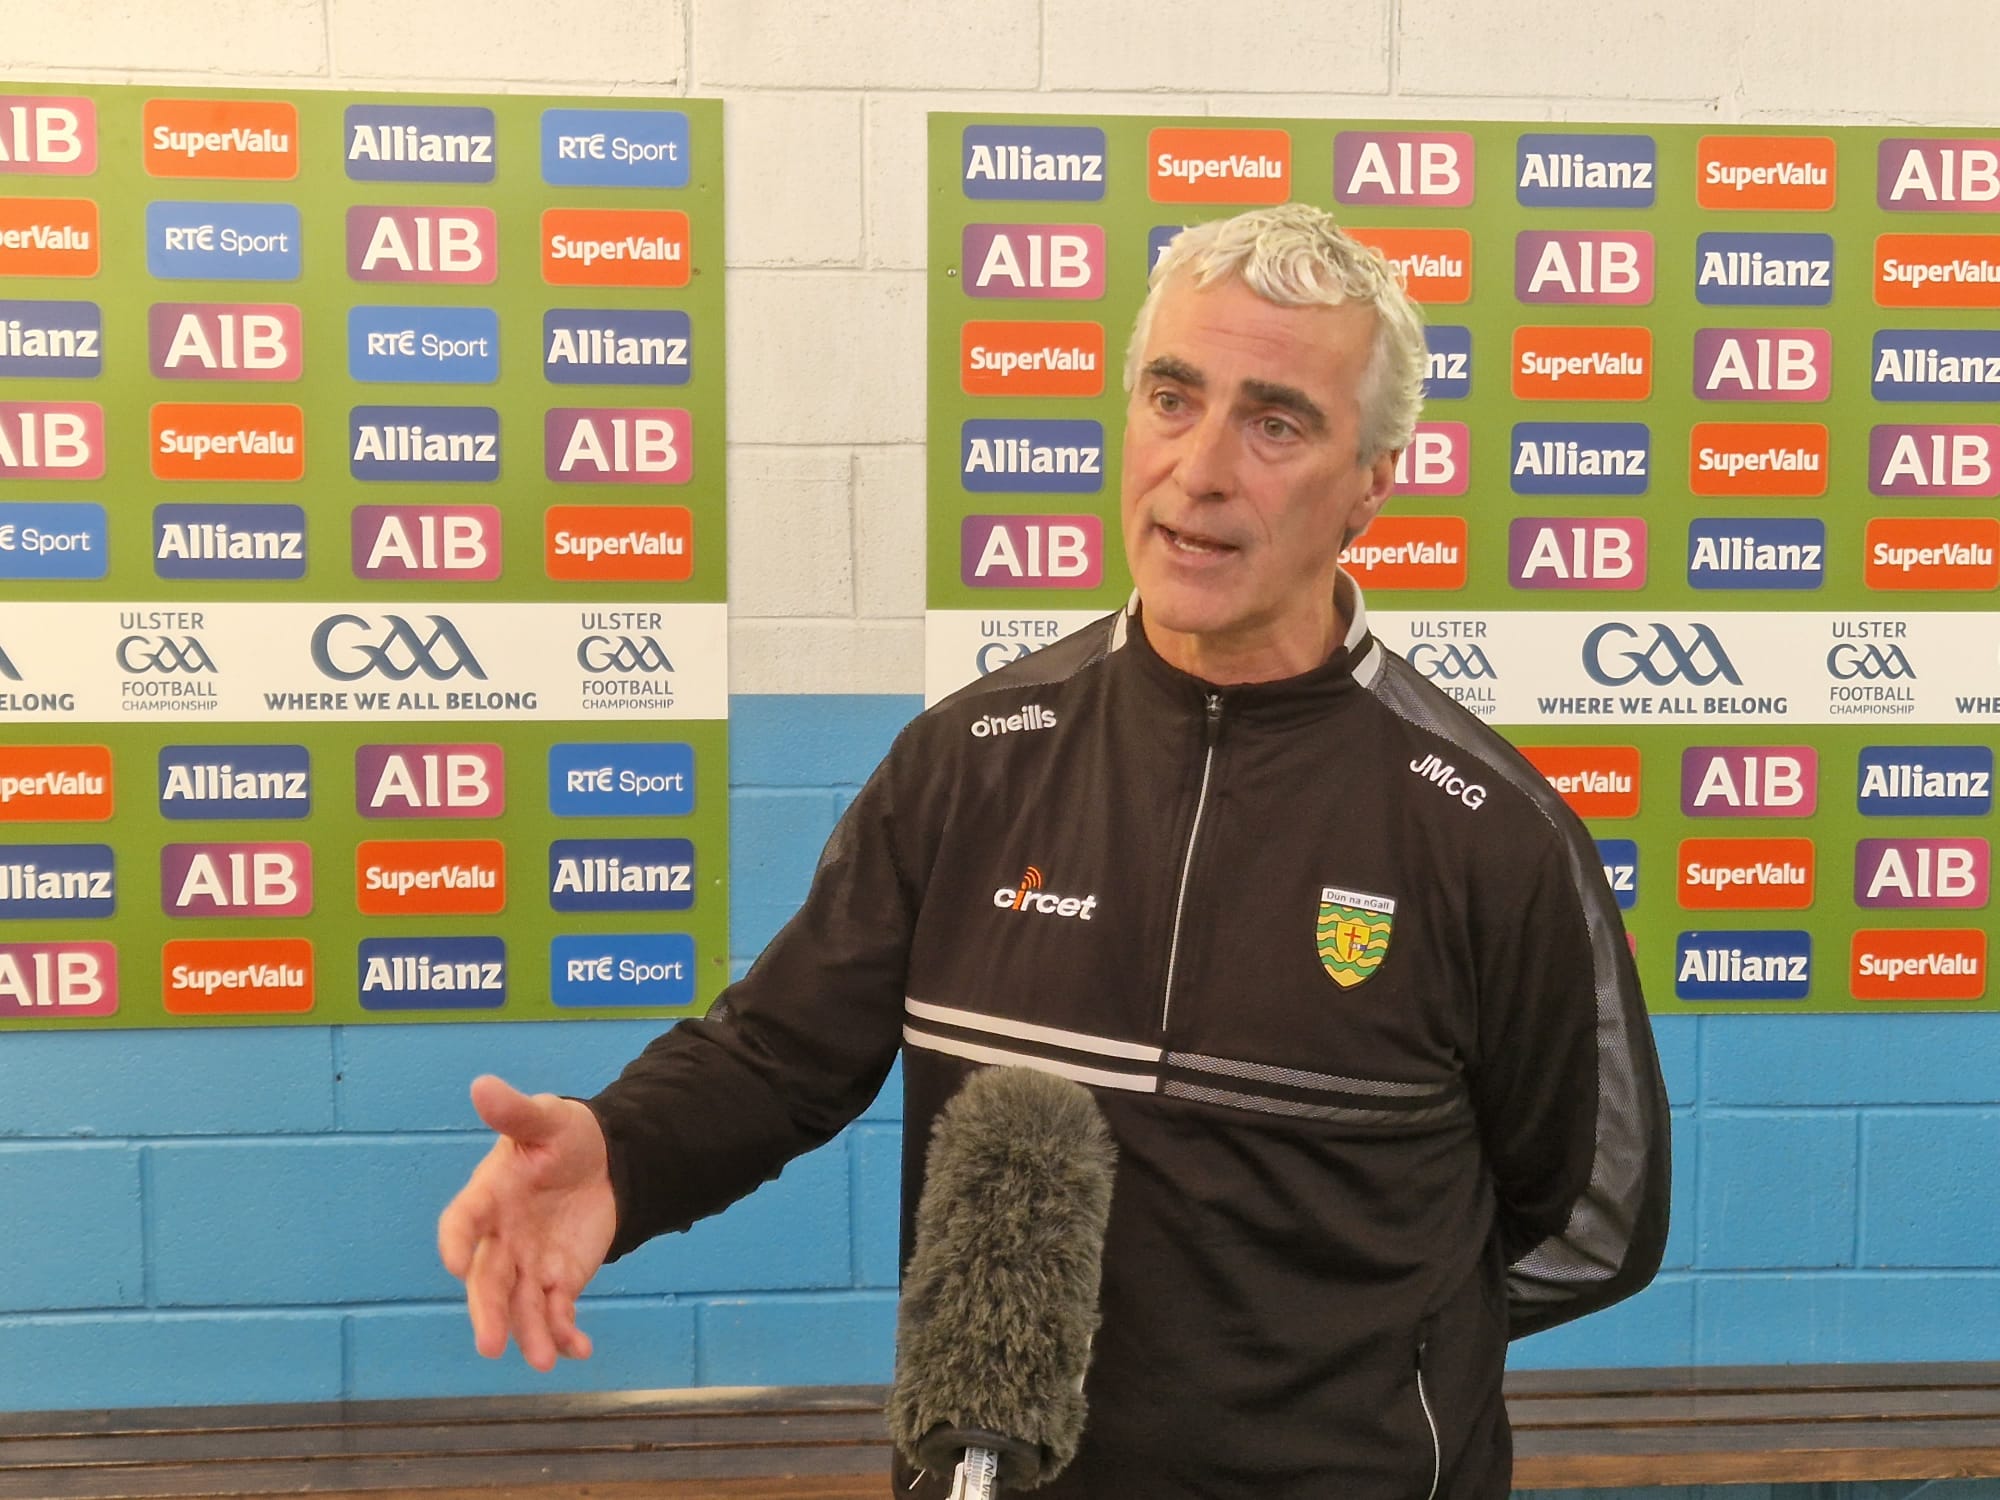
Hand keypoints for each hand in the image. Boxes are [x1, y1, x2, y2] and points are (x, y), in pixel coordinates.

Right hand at [438, 1074, 618, 1369]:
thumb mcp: (545, 1118)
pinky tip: (580, 1350)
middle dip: (489, 1312)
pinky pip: (557, 1311)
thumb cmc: (563, 1136)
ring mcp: (528, 1263)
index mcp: (488, 1196)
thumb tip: (482, 1084)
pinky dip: (566, 1332)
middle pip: (488, 1280)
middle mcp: (501, 1237)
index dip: (456, 1242)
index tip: (456, 1263)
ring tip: (544, 1360)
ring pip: (521, 1305)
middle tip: (491, 1344)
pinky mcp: (559, 1279)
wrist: (604, 1159)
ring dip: (529, 1334)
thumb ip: (515, 1111)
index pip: (462, 1221)